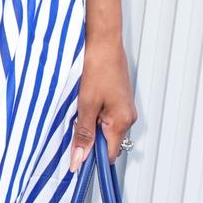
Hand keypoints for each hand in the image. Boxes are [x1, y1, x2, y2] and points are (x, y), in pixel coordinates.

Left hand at [69, 35, 136, 168]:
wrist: (104, 42)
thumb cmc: (98, 68)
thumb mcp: (86, 104)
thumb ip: (83, 134)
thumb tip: (79, 159)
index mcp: (122, 121)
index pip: (110, 155)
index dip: (92, 158)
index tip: (76, 157)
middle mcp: (128, 117)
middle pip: (107, 142)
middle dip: (89, 138)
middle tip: (74, 123)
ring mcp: (125, 108)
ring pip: (105, 128)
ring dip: (90, 124)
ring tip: (80, 108)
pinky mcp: (119, 100)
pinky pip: (106, 116)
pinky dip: (94, 113)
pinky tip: (85, 101)